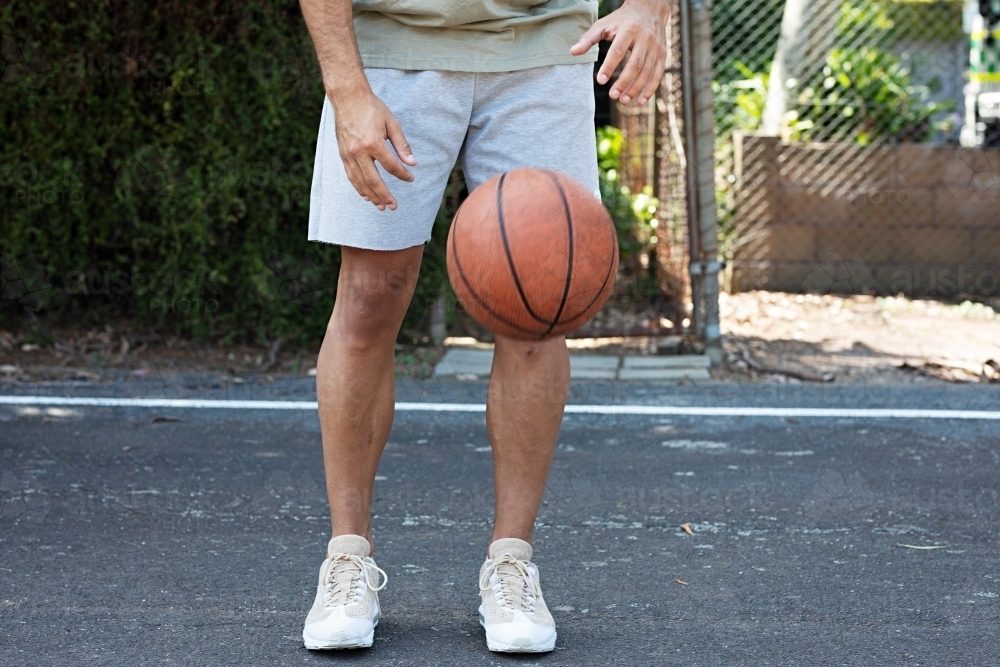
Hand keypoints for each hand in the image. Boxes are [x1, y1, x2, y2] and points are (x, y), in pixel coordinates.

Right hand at [329, 86, 416, 210]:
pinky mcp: (343, 155)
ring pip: (360, 181)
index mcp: (373, 143)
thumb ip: (402, 145)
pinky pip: (351, 176)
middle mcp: (359, 152)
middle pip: (374, 180)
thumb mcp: (392, 123)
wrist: (348, 98)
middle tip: (394, 206)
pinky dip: (358, 187)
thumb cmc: (372, 109)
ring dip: (371, 196)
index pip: (391, 166)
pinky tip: (366, 195)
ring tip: (381, 206)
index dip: (403, 174)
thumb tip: (412, 163)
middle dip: (385, 195)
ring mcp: (349, 154)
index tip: (411, 178)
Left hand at [570, 0, 667, 105]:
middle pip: (635, 64)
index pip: (618, 51)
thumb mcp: (604, 24)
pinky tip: (641, 101)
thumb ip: (588, 39)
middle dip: (624, 82)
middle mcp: (645, 38)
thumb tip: (573, 52)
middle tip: (612, 95)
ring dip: (636, 88)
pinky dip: (650, 89)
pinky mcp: (662, 54)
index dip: (609, 66)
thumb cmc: (622, 19)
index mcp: (629, 29)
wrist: (650, 8)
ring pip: (647, 71)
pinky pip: (657, 74)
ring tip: (623, 100)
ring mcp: (655, 47)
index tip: (600, 81)